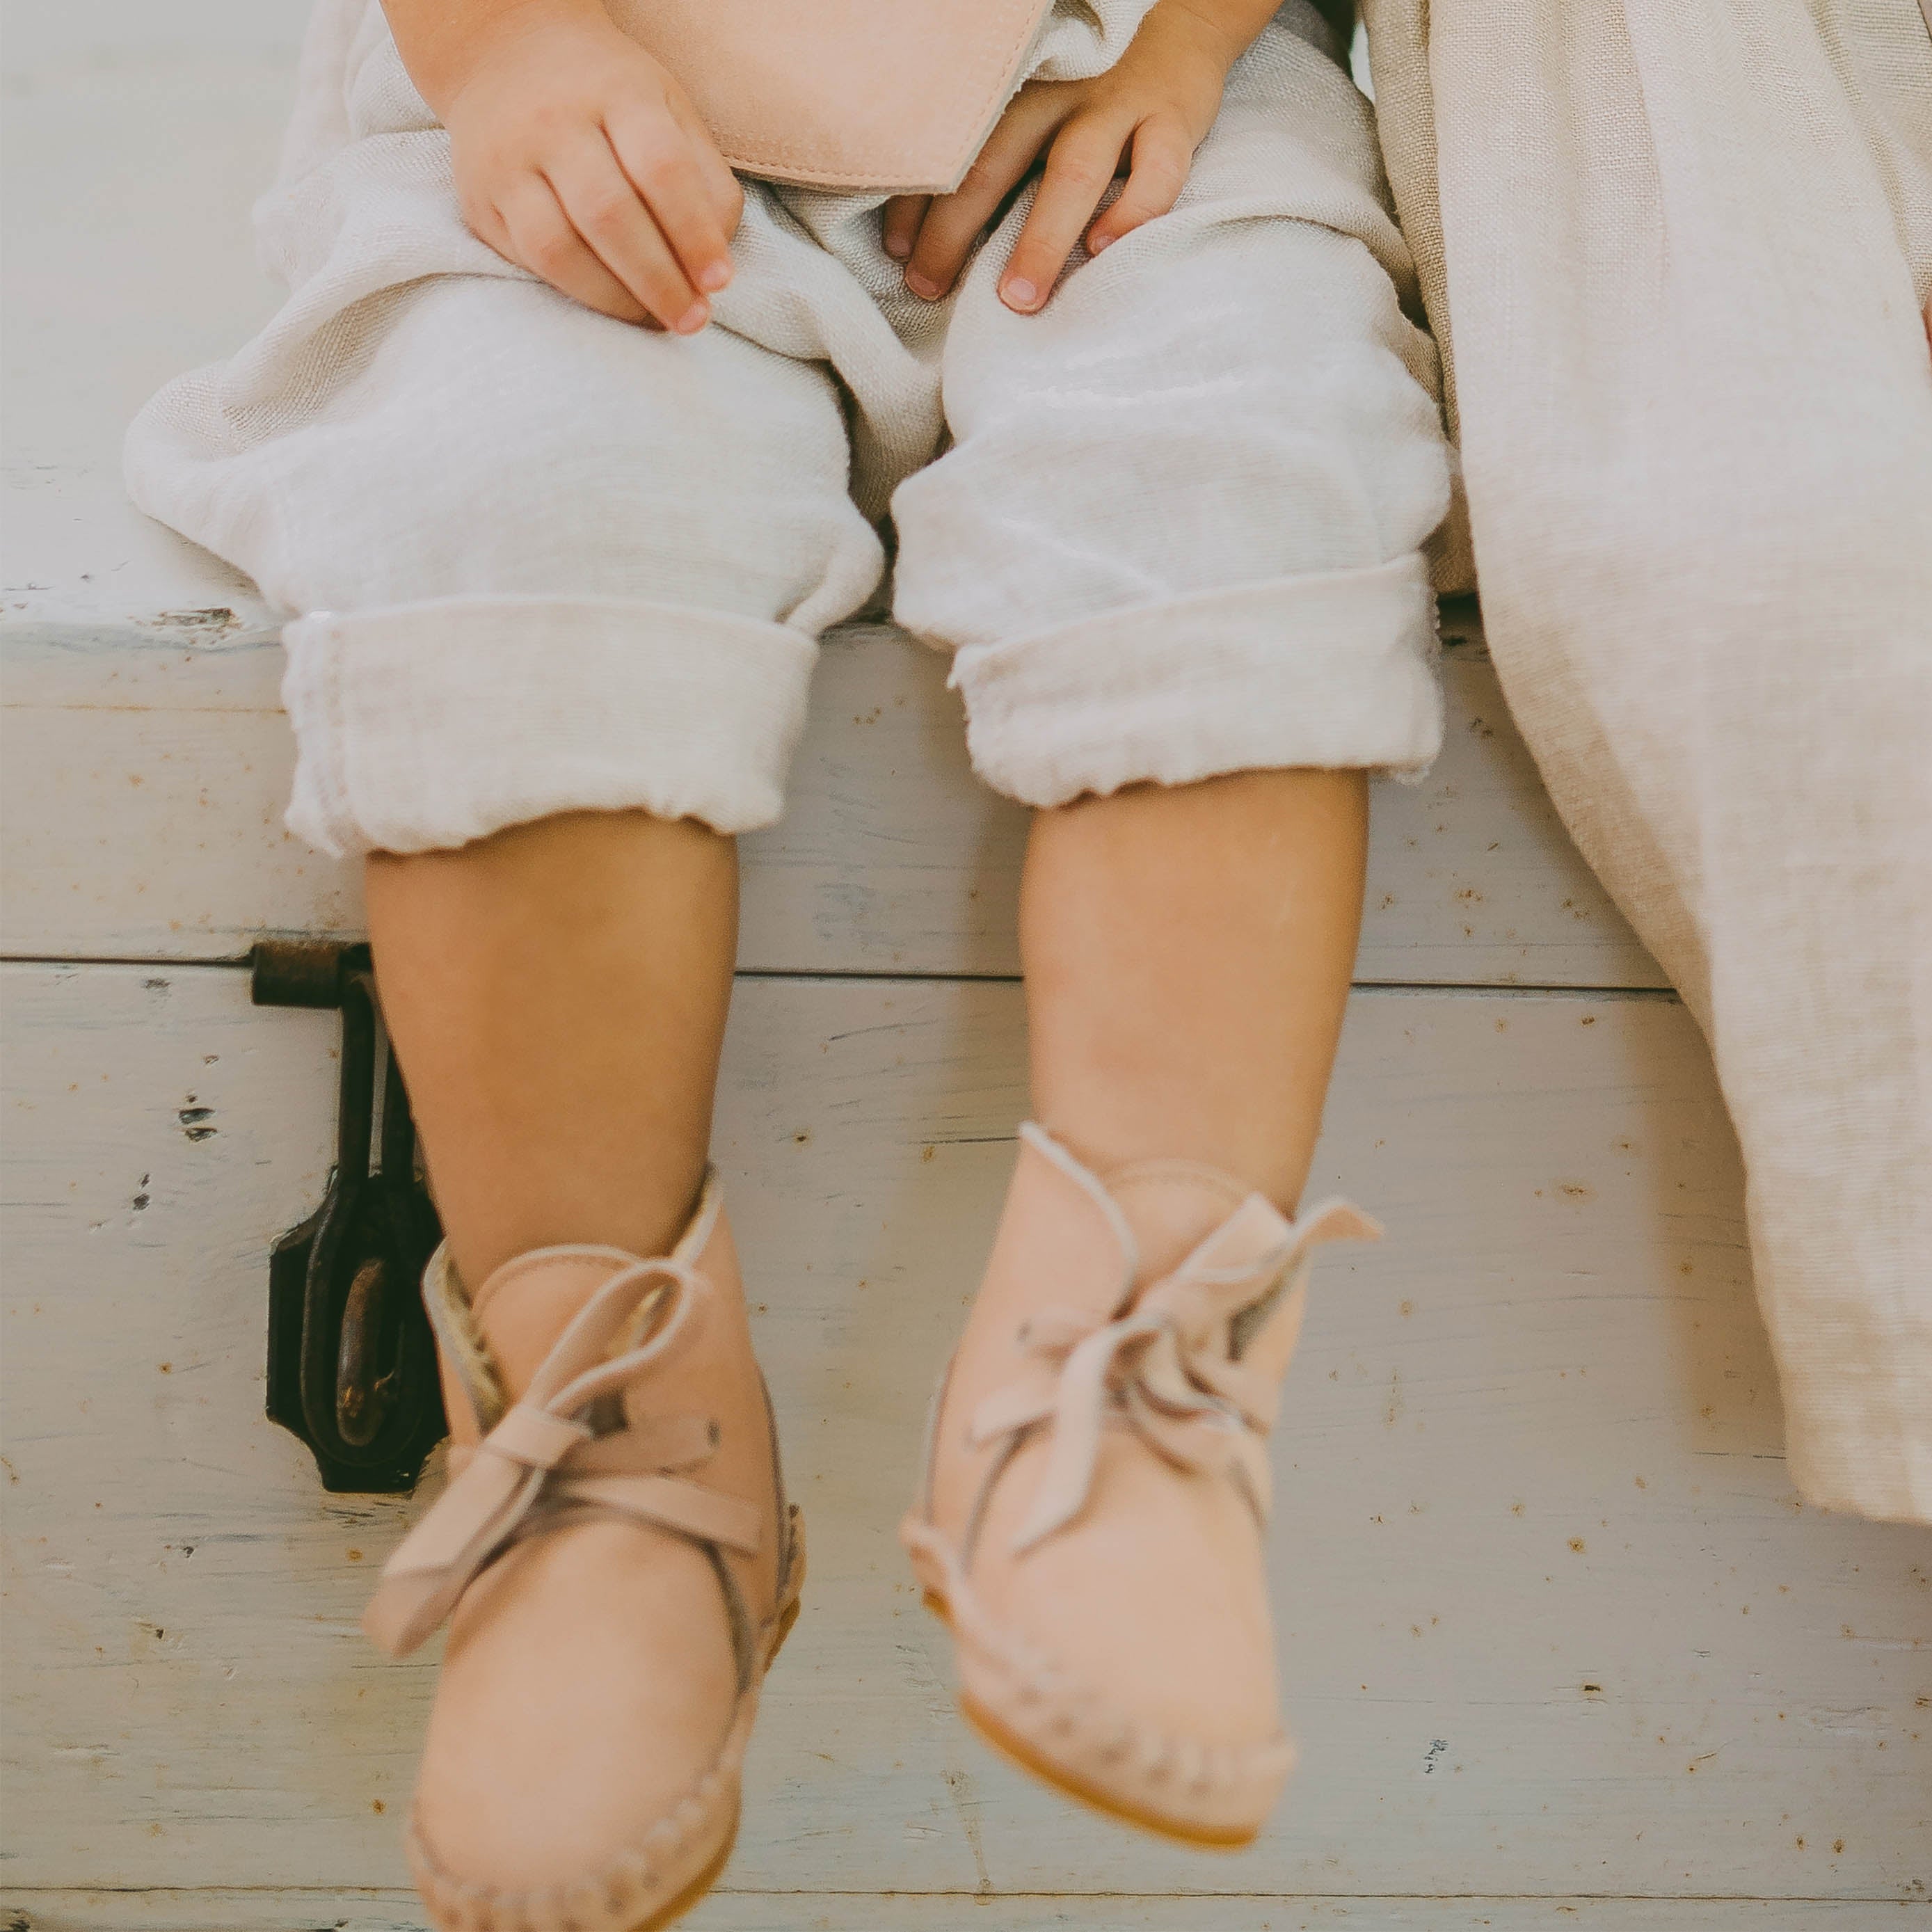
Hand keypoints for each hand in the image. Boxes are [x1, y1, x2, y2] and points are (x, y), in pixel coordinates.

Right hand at [438, 10, 743, 330]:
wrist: (503, 53)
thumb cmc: (608, 97)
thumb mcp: (667, 110)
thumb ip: (703, 179)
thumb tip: (712, 264)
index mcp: (615, 91)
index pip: (661, 168)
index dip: (694, 233)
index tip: (719, 281)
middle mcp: (552, 121)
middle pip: (608, 215)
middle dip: (658, 281)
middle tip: (691, 320)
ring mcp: (507, 160)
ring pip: (559, 248)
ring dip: (615, 299)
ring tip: (653, 318)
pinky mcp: (479, 198)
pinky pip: (528, 261)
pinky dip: (576, 292)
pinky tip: (610, 301)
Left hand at [882, 0, 1245, 312]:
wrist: (1181, 18)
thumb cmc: (1090, 81)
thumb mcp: (1033, 97)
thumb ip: (997, 145)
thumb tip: (934, 221)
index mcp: (1014, 92)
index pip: (952, 149)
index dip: (916, 199)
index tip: (896, 249)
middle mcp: (1057, 95)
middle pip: (995, 164)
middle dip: (955, 232)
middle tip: (927, 287)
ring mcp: (1116, 107)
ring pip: (1072, 175)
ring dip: (1040, 241)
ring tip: (1016, 298)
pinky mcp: (1172, 120)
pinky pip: (1156, 171)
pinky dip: (1130, 213)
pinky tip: (1102, 251)